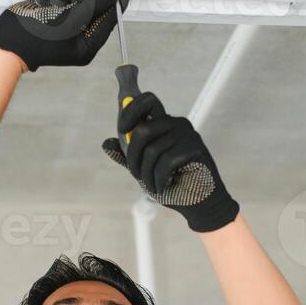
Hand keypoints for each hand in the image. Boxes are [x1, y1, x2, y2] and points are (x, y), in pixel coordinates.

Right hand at [0, 0, 128, 70]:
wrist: (7, 40)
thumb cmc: (36, 38)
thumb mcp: (70, 20)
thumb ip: (94, 5)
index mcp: (87, 46)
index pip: (109, 20)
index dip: (116, 2)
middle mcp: (78, 36)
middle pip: (93, 7)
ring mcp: (65, 27)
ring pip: (76, 0)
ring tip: (52, 6)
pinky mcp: (53, 17)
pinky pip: (61, 0)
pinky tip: (44, 6)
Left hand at [101, 91, 238, 232]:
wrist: (198, 203)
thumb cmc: (173, 185)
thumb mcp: (144, 169)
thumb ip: (127, 156)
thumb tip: (107, 143)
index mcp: (164, 124)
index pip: (146, 101)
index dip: (130, 110)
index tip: (122, 129)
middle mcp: (176, 124)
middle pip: (142, 129)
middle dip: (133, 157)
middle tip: (136, 175)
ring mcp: (187, 134)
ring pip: (151, 150)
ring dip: (146, 175)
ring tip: (154, 186)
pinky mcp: (194, 148)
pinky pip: (165, 162)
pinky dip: (159, 180)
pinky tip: (165, 187)